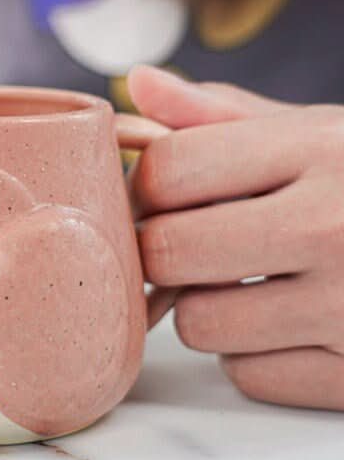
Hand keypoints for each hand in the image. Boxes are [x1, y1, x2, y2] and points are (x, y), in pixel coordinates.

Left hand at [128, 65, 343, 411]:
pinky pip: (249, 376)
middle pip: (166, 252)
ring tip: (255, 286)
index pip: (167, 170)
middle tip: (197, 247)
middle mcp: (338, 225)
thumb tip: (136, 83)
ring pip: (199, 324)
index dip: (146, 189)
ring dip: (211, 310)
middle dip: (167, 252)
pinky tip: (294, 327)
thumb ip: (225, 115)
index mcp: (324, 149)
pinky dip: (257, 357)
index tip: (161, 200)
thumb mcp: (325, 133)